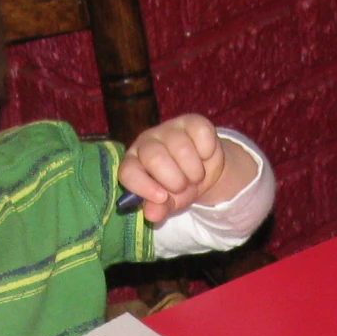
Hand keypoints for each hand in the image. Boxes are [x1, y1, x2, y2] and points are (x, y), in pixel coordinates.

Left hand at [119, 115, 251, 222]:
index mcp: (134, 163)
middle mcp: (147, 142)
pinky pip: (202, 135)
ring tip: (194, 176)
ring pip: (181, 149)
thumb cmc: (177, 186)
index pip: (128, 171)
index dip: (143, 186)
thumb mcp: (169, 202)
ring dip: (194, 172)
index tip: (162, 198)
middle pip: (155, 158)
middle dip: (175, 181)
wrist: (203, 171)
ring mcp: (169, 128)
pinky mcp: (192, 121)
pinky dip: (207, 152)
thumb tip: (152, 214)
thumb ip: (159, 208)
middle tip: (183, 187)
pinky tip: (204, 156)